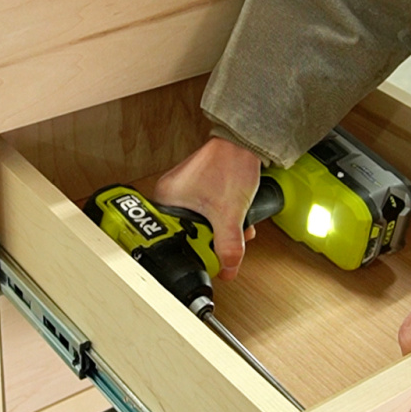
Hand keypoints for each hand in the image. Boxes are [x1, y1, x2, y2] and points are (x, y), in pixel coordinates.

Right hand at [154, 137, 261, 280]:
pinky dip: (223, 218)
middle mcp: (170, 194)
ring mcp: (184, 190)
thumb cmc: (230, 164)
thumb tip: (227, 269)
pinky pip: (207, 212)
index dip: (191, 251)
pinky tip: (236, 217)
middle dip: (212, 241)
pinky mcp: (199, 187)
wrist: (245, 142)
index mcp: (165, 199)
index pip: (170, 238)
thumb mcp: (230, 214)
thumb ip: (229, 246)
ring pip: (200, 223)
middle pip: (188, 232)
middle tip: (225, 244)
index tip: (205, 258)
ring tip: (235, 228)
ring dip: (221, 230)